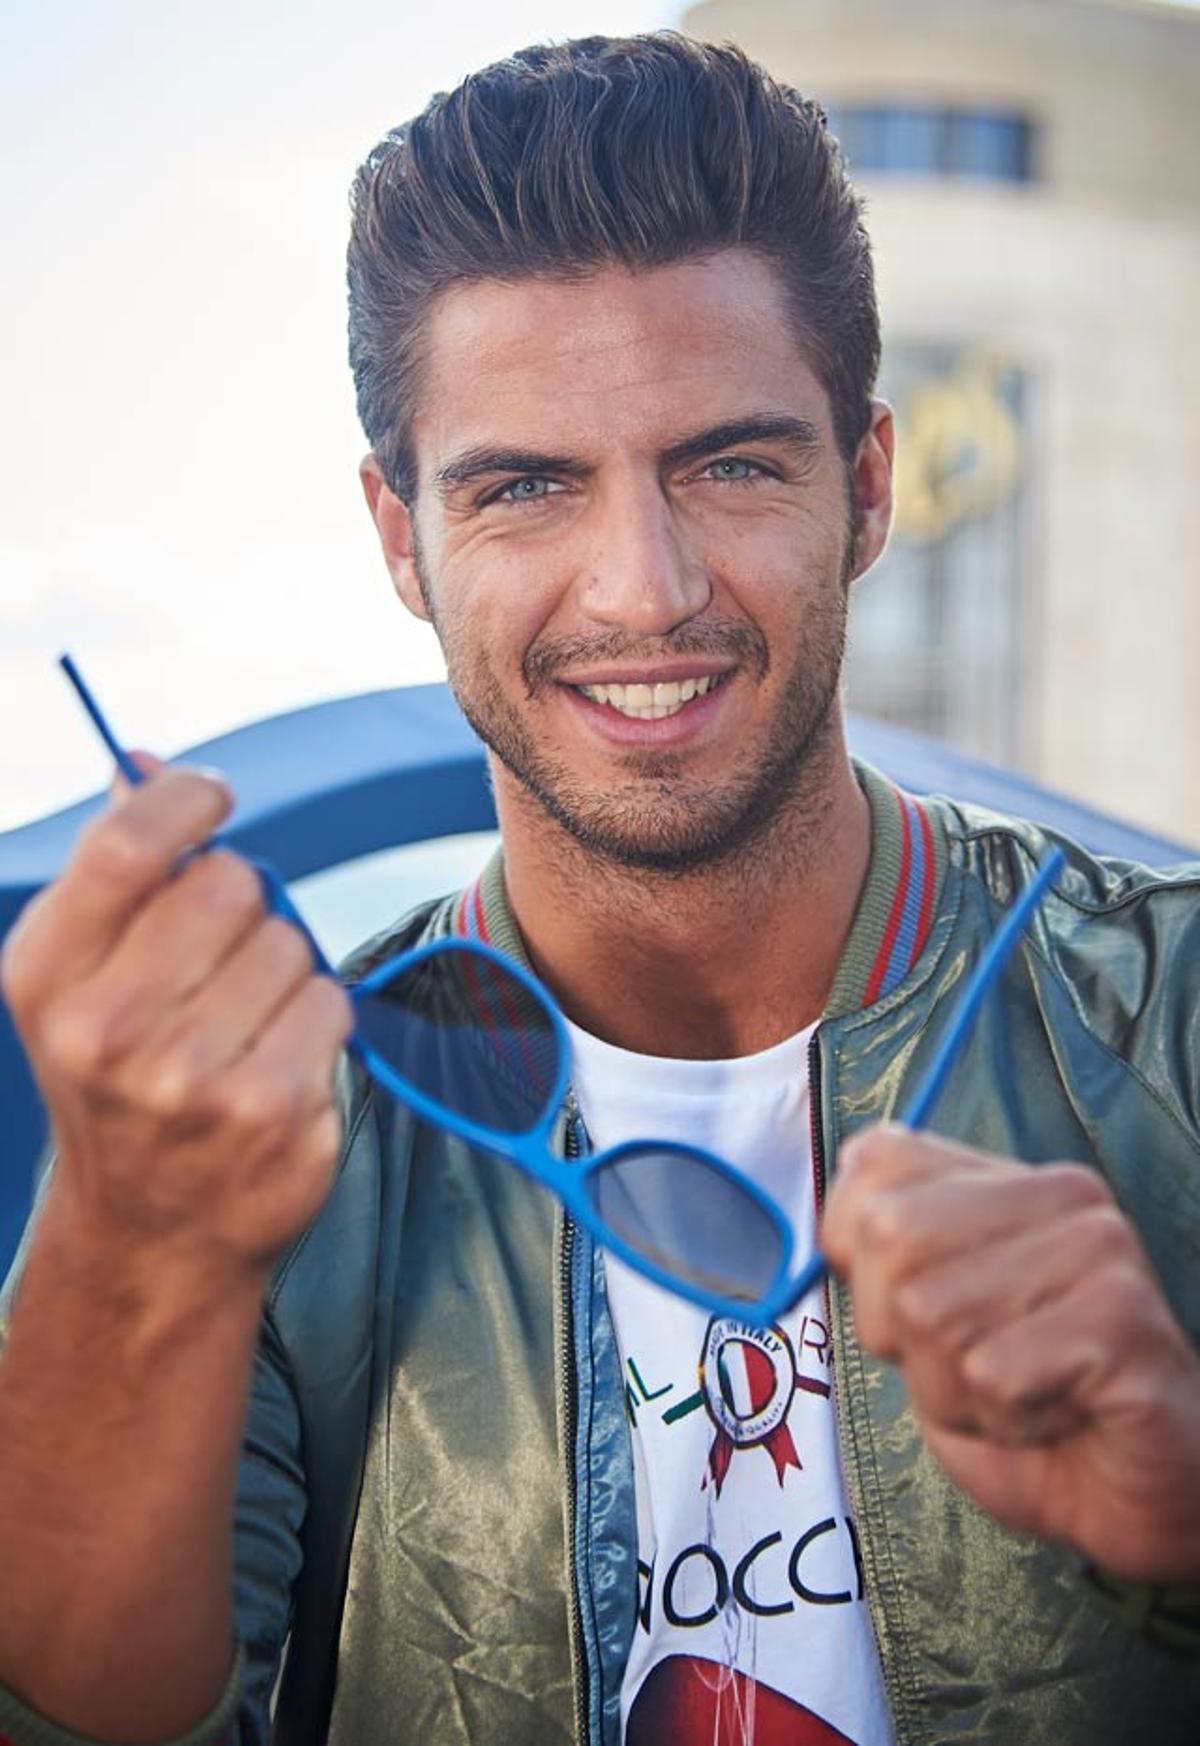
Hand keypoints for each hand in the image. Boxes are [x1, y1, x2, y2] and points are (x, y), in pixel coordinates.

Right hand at [1, 758, 352, 1279]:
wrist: (153, 1231)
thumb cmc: (123, 1077)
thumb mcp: (83, 977)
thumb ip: (115, 868)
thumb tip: (139, 762)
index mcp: (47, 976)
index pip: (130, 841)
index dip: (188, 798)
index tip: (216, 798)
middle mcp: (107, 1030)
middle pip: (229, 884)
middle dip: (241, 901)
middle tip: (220, 955)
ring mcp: (191, 1078)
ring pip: (289, 943)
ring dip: (282, 968)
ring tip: (242, 1024)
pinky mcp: (272, 1110)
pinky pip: (329, 1001)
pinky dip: (316, 1019)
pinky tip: (276, 1061)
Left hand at [821, 1125, 1199, 1583]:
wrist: (1143, 1501)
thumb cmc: (1028, 1408)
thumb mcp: (929, 1323)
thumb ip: (883, 1257)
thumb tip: (833, 1218)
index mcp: (1009, 1179)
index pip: (876, 1162)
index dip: (857, 1253)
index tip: (908, 1311)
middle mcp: (1062, 1195)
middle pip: (891, 1237)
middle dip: (901, 1335)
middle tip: (972, 1371)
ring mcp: (1100, 1251)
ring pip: (933, 1312)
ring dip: (955, 1391)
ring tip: (1019, 1398)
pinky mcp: (1122, 1321)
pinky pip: (990, 1373)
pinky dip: (1003, 1422)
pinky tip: (1057, 1420)